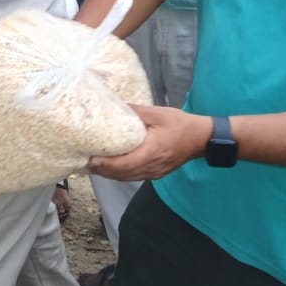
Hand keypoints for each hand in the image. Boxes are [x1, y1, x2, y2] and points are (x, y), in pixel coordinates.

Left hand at [89, 106, 211, 180]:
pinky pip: (134, 177)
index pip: (126, 163)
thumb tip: (115, 107)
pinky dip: (120, 174)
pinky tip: (111, 168)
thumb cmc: (179, 124)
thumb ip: (136, 112)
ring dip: (110, 174)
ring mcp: (155, 173)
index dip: (107, 164)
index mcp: (152, 151)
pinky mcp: (156, 174)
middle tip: (85, 162)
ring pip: (128, 178)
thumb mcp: (157, 114)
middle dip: (103, 170)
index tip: (92, 159)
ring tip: (94, 166)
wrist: (200, 138)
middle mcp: (152, 166)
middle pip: (123, 174)